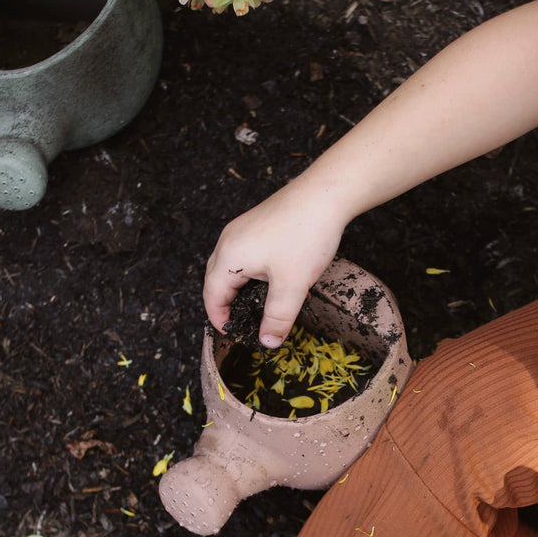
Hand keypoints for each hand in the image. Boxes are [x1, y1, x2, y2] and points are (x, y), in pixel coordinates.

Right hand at [204, 179, 349, 347]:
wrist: (325, 193)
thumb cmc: (305, 235)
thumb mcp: (292, 285)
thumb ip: (278, 317)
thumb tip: (268, 343)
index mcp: (229, 257)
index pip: (212, 296)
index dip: (220, 319)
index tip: (234, 335)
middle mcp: (229, 241)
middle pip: (216, 280)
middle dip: (227, 305)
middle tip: (243, 324)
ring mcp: (242, 229)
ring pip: (232, 267)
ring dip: (241, 288)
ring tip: (259, 306)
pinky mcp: (257, 223)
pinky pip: (246, 254)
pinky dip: (252, 272)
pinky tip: (275, 280)